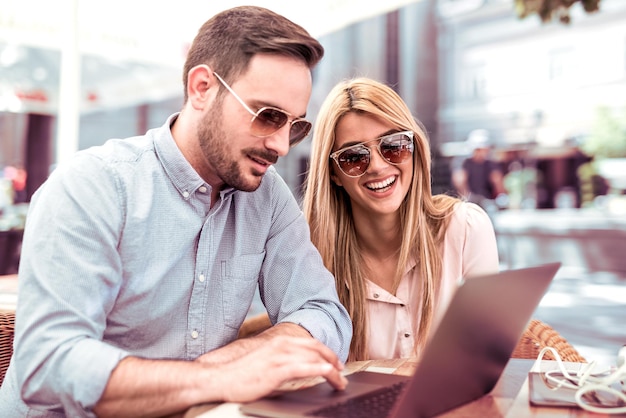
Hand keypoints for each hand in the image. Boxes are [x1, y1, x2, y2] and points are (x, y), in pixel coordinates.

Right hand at [203, 335, 346, 402]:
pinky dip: (322, 371)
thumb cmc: (239, 375)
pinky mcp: (278, 370)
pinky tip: (330, 375)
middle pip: (316, 348)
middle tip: (342, 371)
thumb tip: (295, 371)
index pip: (309, 342)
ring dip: (332, 370)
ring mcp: (280, 356)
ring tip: (340, 381)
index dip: (326, 352)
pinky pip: (307, 368)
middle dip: (333, 359)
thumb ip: (280, 363)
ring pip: (315, 359)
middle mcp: (281, 345)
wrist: (220, 378)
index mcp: (277, 342)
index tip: (334, 362)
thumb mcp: (264, 363)